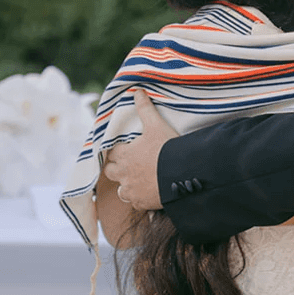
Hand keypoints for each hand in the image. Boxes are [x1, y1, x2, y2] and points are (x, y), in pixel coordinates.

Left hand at [102, 88, 177, 210]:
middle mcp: (123, 174)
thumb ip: (145, 108)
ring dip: (126, 184)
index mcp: (124, 155)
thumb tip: (137, 91)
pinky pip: (135, 202)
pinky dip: (139, 198)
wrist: (182, 174)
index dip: (116, 150)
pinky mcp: (142, 203)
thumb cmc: (167, 148)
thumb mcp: (156, 125)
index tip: (122, 148)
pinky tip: (148, 192)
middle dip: (116, 167)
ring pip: (121, 190)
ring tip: (137, 179)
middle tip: (127, 163)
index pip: (111, 152)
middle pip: (111, 171)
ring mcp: (131, 190)